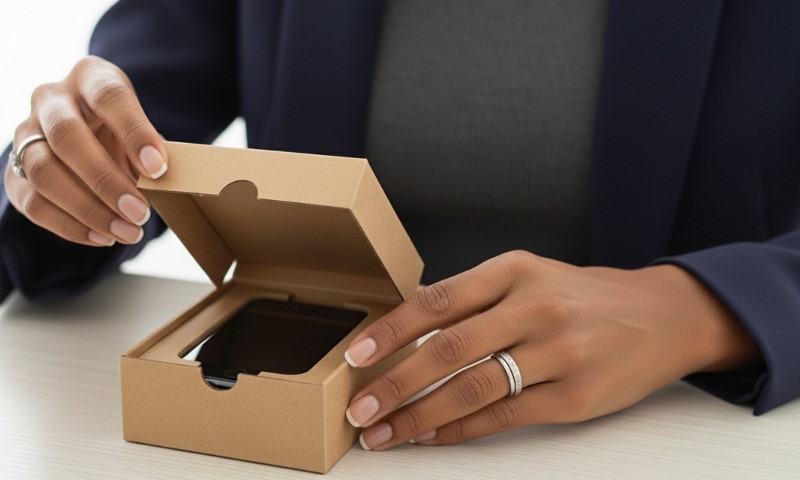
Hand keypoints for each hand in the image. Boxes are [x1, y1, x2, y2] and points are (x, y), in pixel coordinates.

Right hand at [4, 56, 166, 246]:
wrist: (86, 134)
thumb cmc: (123, 130)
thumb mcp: (141, 128)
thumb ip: (151, 151)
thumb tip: (166, 182)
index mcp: (90, 78)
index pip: (109, 97)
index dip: (134, 132)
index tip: (158, 168)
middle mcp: (51, 99)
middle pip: (67, 136)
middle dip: (105, 180)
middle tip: (140, 212)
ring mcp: (26, 133)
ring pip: (43, 171)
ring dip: (87, 209)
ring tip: (126, 231)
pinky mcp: (14, 170)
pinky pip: (32, 201)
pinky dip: (69, 225)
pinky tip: (102, 237)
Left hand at [343, 251, 761, 449]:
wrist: (662, 316)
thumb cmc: (583, 297)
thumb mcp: (530, 276)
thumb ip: (475, 299)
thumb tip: (409, 332)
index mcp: (514, 270)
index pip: (436, 300)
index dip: (390, 330)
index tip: (356, 356)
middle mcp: (534, 307)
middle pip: (447, 349)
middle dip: (394, 383)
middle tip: (359, 408)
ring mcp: (558, 352)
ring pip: (471, 388)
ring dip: (419, 416)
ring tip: (386, 433)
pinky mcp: (575, 396)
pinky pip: (503, 417)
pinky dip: (460, 430)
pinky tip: (433, 437)